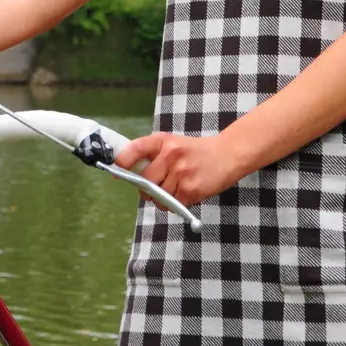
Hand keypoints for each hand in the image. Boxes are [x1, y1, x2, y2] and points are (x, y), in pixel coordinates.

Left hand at [114, 132, 244, 207]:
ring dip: (163, 198)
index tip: (117, 171)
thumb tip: (120, 170)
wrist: (228, 154)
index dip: (122, 162)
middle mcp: (170, 155)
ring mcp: (181, 173)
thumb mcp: (172, 144)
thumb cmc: (195, 152)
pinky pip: (172, 204)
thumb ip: (150, 155)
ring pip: (158, 196)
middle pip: (145, 181)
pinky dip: (175, 204)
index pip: (134, 149)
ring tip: (177, 187)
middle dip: (148, 188)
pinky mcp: (191, 189)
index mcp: (162, 141)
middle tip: (159, 185)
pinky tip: (185, 193)